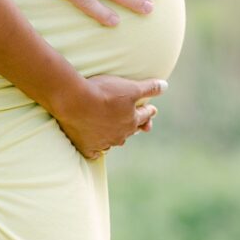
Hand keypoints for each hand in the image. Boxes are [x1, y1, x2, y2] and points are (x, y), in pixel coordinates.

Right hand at [52, 76, 167, 158]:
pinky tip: (98, 150)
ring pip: (114, 141)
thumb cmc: (103, 92)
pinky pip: (96, 152)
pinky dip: (98, 150)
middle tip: (141, 126)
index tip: (153, 109)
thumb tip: (165, 86)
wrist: (75, 101)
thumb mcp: (130, 87)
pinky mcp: (87, 147)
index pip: (145, 115)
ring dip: (117, 137)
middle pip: (131, 130)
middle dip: (136, 126)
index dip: (149, 110)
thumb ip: (149, 88)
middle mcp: (120, 134)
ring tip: (118, 135)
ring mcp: (103, 142)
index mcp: (131, 120)